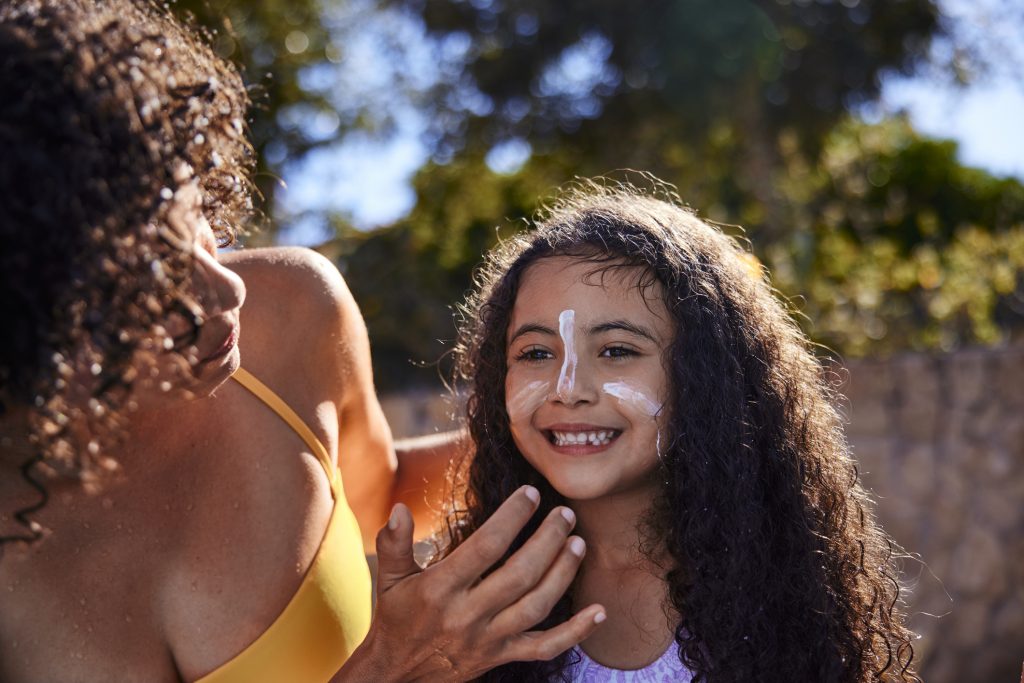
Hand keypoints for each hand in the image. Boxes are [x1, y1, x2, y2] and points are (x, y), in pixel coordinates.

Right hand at [335, 486, 604, 681]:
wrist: (398, 677)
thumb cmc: (397, 618)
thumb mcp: (388, 579)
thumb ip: (393, 543)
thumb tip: (399, 509)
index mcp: (440, 590)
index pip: (484, 548)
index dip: (511, 519)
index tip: (531, 494)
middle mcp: (467, 615)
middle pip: (519, 575)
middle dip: (548, 541)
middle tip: (566, 514)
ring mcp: (489, 639)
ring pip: (536, 606)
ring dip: (563, 574)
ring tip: (579, 543)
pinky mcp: (503, 656)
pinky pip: (545, 647)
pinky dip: (576, 632)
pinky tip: (599, 611)